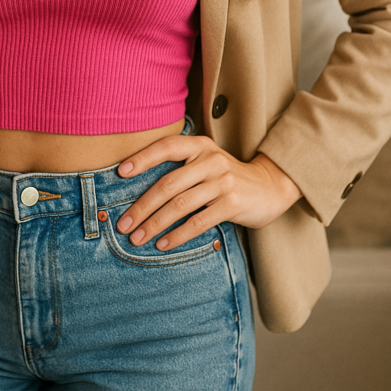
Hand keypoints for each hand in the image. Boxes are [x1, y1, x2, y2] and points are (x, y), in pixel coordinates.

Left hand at [115, 134, 301, 251]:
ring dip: (155, 224)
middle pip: (168, 183)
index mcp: (200, 145)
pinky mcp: (233, 203)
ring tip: (137, 239)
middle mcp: (210, 159)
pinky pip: (198, 221)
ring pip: (180, 204)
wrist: (270, 187)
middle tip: (123, 224)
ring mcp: (222, 181)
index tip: (120, 172)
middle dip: (142, 206)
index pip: (166, 146)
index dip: (142, 158)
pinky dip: (178, 235)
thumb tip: (138, 187)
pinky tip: (163, 245)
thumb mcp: (207, 162)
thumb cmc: (227, 177)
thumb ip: (181, 167)